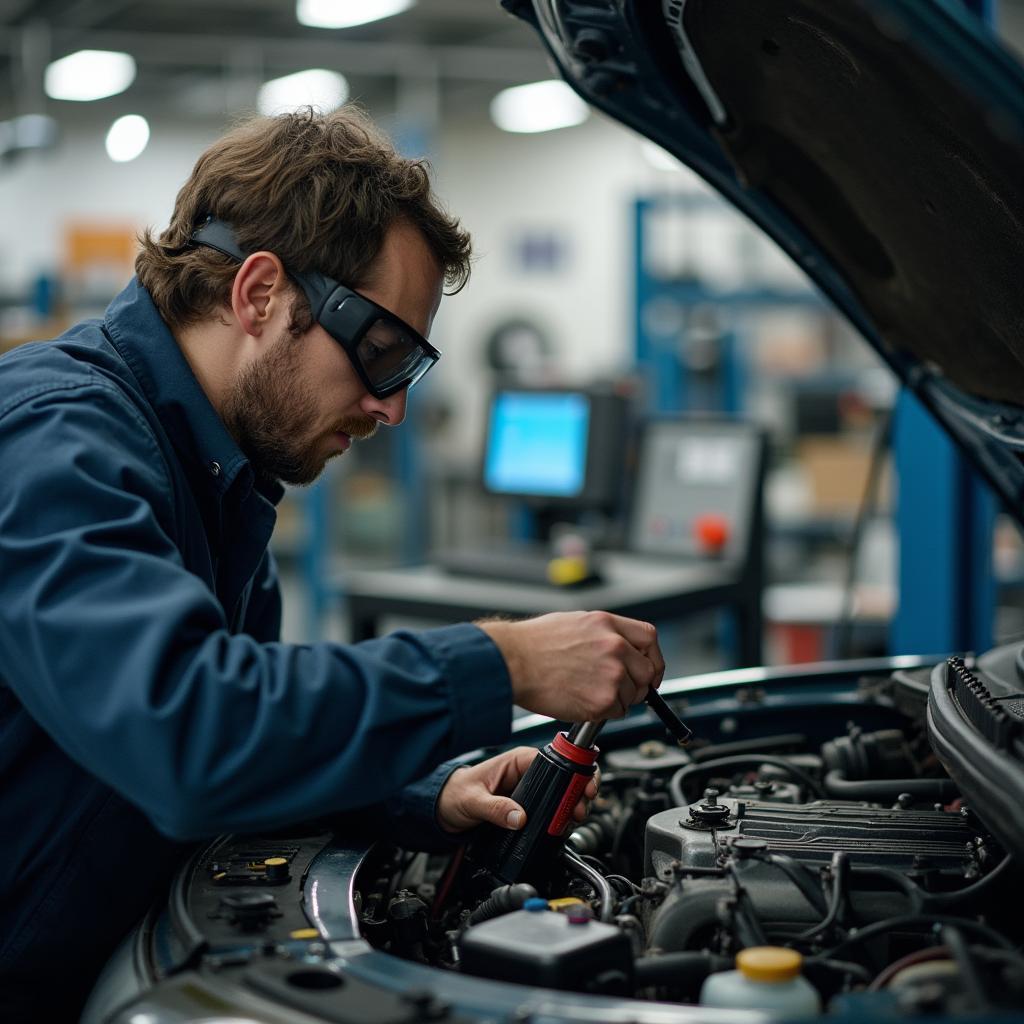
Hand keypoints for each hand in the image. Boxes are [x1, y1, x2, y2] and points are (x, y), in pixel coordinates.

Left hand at [437, 746, 599, 833]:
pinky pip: (552, 807)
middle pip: (564, 776)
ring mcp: (530, 789)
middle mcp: (527, 772)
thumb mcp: (472, 801)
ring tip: (575, 817)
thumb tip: (517, 817)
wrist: (445, 808)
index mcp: (517, 761)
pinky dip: (562, 815)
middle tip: (581, 807)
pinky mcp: (529, 804)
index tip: (581, 787)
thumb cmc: (455, 794)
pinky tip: (565, 824)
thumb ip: (494, 808)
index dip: (572, 772)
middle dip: (578, 790)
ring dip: (573, 804)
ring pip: (562, 792)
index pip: (554, 759)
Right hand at [479, 611, 664, 721]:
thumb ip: (604, 634)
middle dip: (637, 684)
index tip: (649, 669)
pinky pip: (617, 712)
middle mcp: (615, 647)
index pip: (649, 638)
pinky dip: (604, 712)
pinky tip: (583, 701)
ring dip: (617, 699)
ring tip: (588, 692)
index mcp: (607, 624)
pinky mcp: (603, 701)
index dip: (652, 657)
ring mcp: (612, 674)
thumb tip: (621, 649)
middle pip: (647, 671)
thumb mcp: (576, 623)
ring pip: (633, 695)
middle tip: (618, 688)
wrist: (513, 662)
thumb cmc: (533, 644)